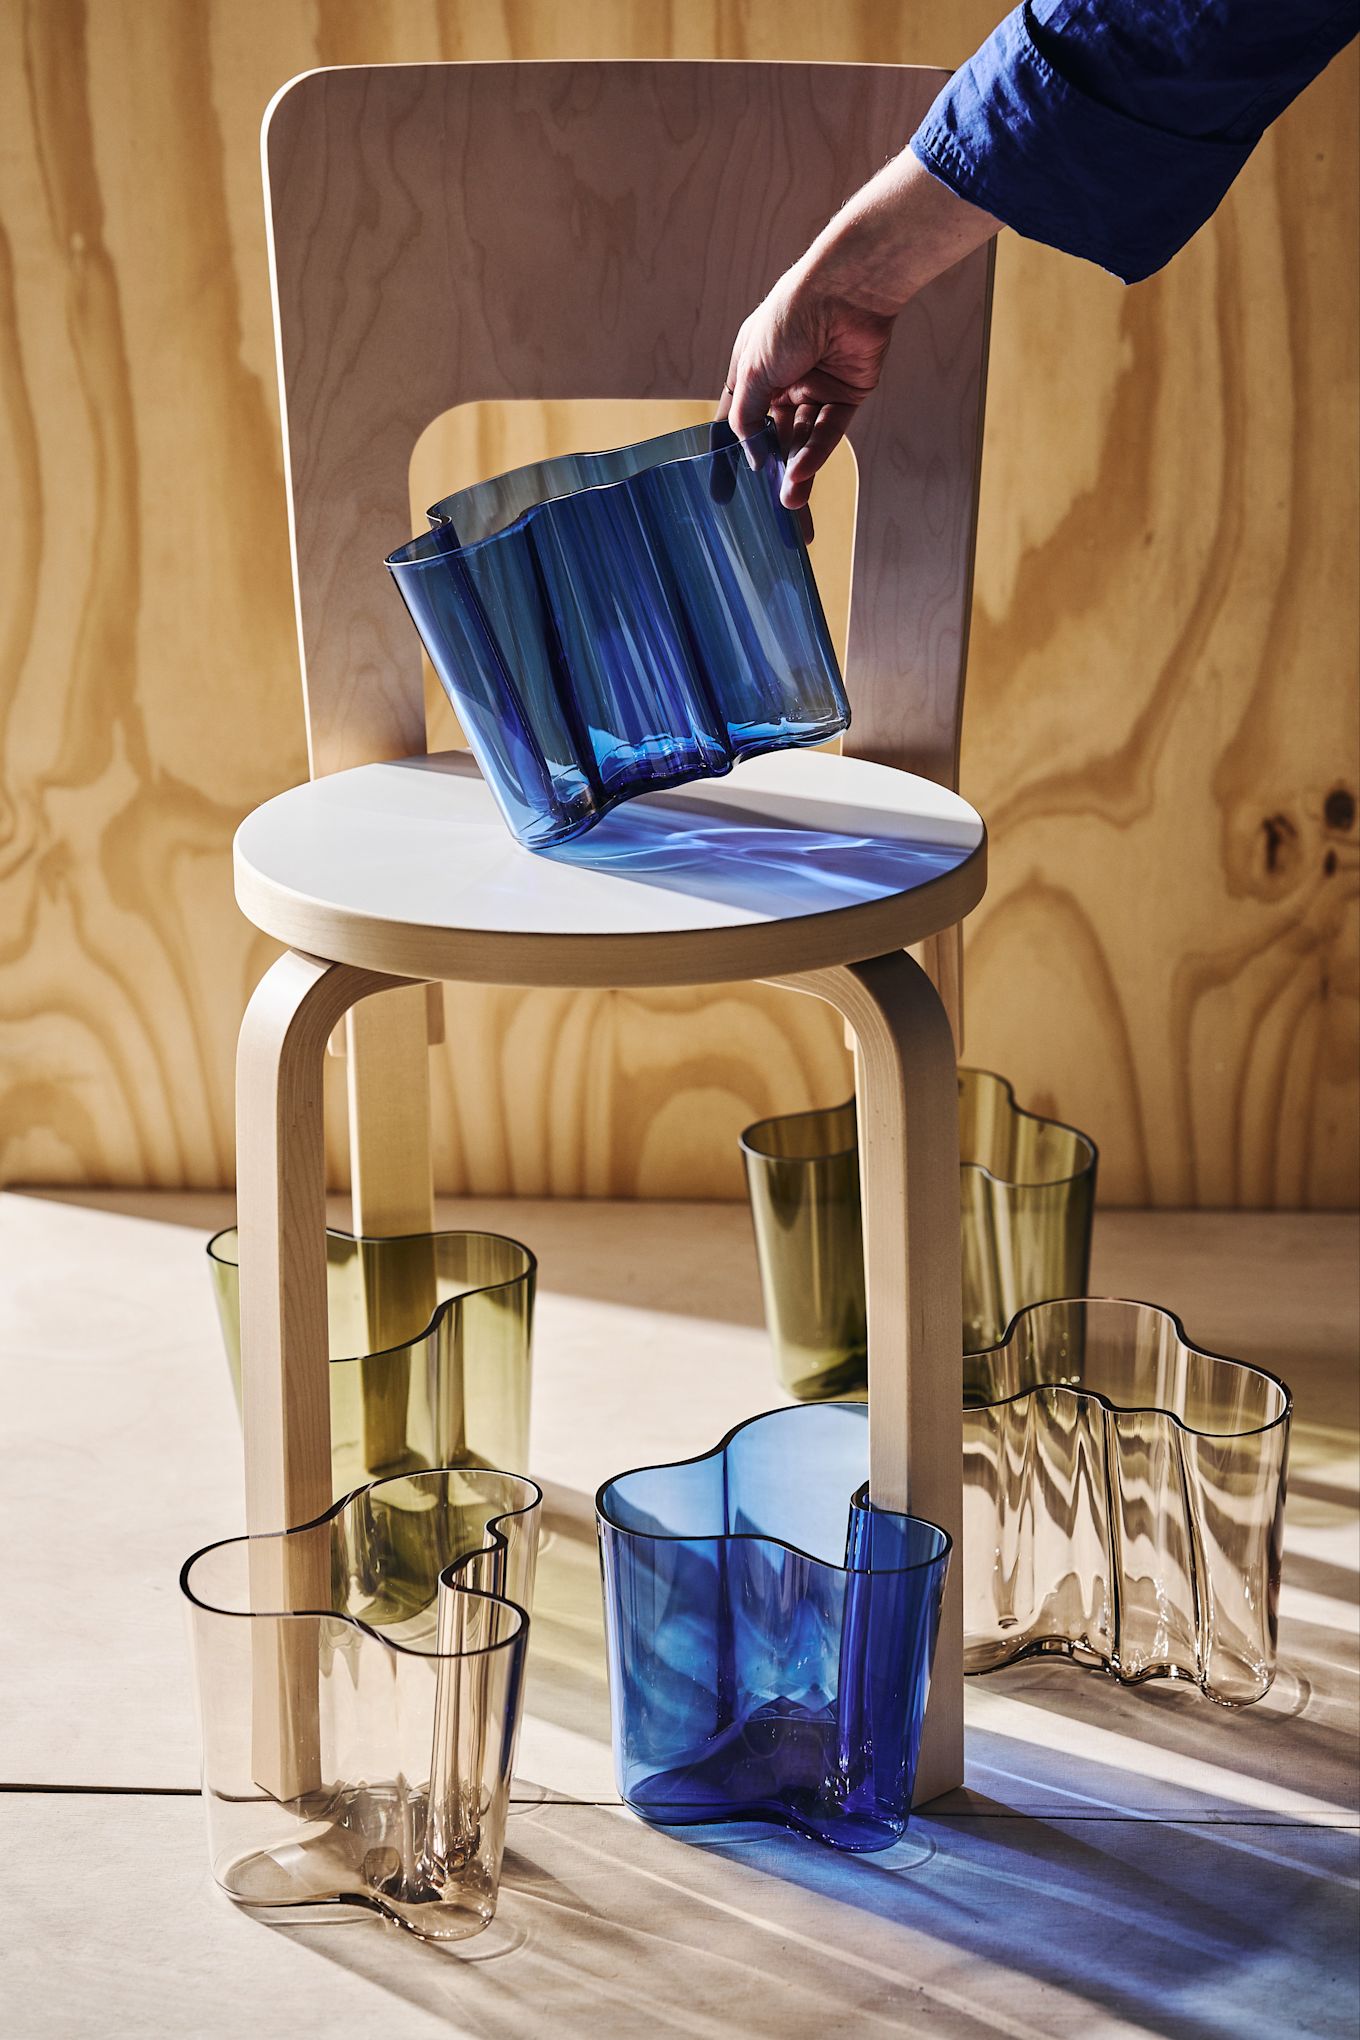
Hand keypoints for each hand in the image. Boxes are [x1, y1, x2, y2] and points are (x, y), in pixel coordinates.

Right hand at [717, 149, 999, 519]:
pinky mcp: (846, 394)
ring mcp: (814, 388)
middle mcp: (782, 382)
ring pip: (802, 439)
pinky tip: (803, 472)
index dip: (728, 457)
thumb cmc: (790, 318)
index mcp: (752, 371)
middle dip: (772, 472)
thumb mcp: (753, 372)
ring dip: (796, 470)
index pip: (735, 423)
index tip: (722, 494)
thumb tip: (751, 456)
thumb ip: (748, 417)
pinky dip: (816, 452)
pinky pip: (828, 431)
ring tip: (790, 501)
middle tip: (770, 510)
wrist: (845, 290)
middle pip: (774, 438)